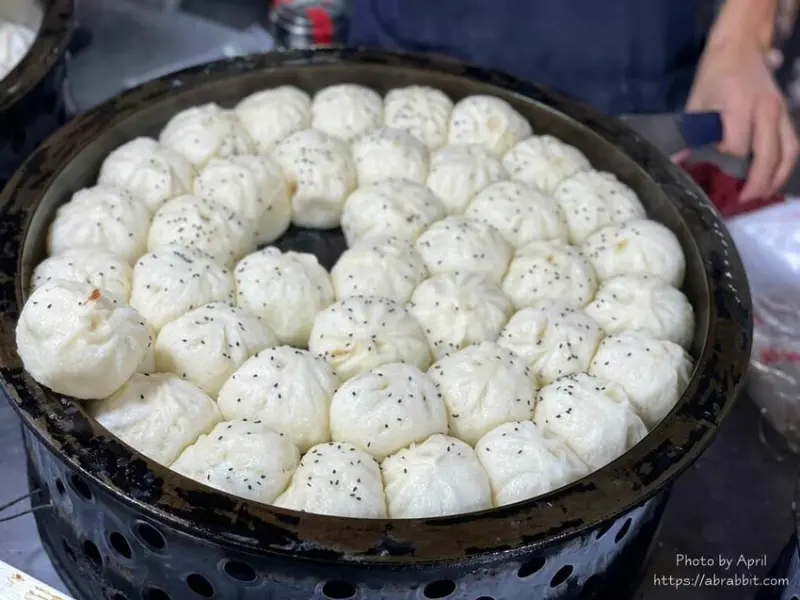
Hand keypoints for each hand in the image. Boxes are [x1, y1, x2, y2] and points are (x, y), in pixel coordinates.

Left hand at [686, 39, 798, 200]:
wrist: (740, 47)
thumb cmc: (713, 76)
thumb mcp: (696, 103)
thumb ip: (693, 135)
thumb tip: (682, 165)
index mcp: (740, 105)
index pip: (737, 146)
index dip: (725, 164)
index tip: (713, 176)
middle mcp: (766, 109)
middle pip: (768, 155)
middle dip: (756, 183)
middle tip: (741, 202)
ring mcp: (781, 112)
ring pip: (788, 153)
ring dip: (775, 179)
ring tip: (759, 198)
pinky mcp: (787, 116)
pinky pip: (793, 146)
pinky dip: (785, 166)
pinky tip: (772, 181)